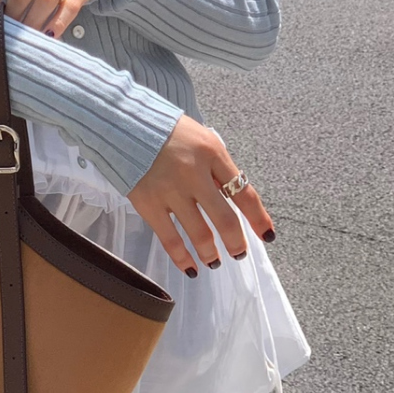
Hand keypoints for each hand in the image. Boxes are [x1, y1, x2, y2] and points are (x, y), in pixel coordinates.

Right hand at [128, 115, 274, 271]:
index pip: (243, 192)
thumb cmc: (170, 134)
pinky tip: (190, 267)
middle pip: (224, 218)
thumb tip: (233, 201)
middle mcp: (193, 174)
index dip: (258, 218)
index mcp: (212, 154)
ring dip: (211, 253)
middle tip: (239, 253)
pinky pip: (169, 238)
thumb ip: (219, 169)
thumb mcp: (204, 141)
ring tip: (215, 261)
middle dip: (236, 242)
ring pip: (199, 233)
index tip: (267, 235)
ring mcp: (170, 191)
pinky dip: (181, 257)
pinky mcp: (148, 204)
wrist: (126, 125)